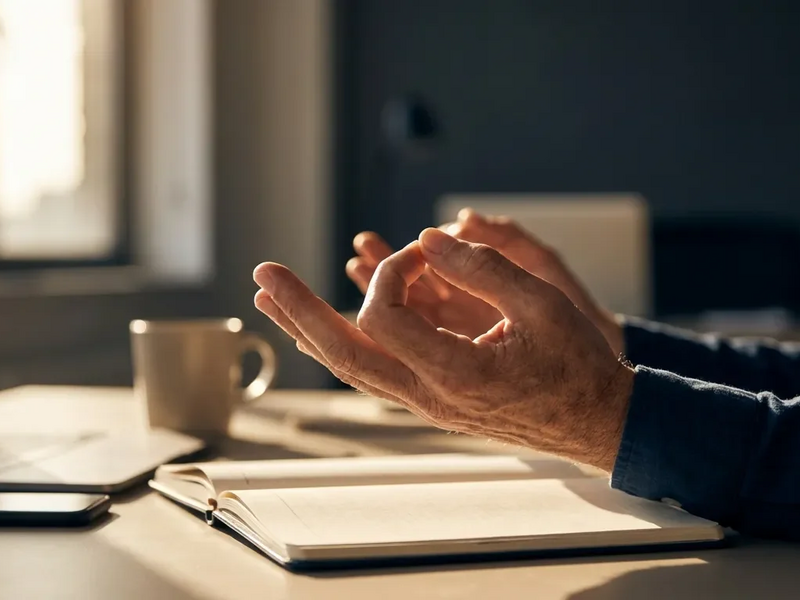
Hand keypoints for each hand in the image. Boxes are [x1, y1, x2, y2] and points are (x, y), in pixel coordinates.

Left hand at [254, 229, 633, 470]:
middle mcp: (430, 395)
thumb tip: (425, 238)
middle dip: (299, 310)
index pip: (384, 314)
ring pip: (351, 368)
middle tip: (264, 274)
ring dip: (308, 330)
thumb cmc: (578, 364)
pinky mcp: (430, 401)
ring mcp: (426, 404)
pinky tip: (319, 329)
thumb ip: (481, 266)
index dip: (393, 269)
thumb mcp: (542, 303)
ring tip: (271, 300)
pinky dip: (340, 346)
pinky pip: (371, 373)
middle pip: (343, 352)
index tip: (426, 250)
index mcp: (457, 372)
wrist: (595, 422)